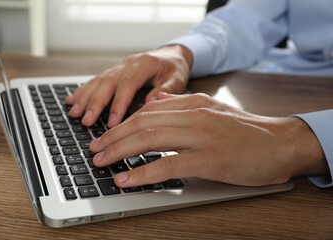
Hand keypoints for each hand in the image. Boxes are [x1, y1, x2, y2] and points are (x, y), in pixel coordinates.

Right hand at [65, 45, 192, 127]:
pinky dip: (83, 91)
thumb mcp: (178, 79)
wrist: (172, 55)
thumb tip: (149, 102)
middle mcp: (128, 63)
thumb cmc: (175, 69)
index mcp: (144, 64)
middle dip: (95, 103)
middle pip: (107, 82)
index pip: (128, 84)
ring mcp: (119, 67)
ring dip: (84, 97)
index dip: (118, 104)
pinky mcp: (114, 72)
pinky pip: (96, 81)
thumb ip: (166, 90)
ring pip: (98, 81)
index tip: (112, 123)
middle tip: (86, 121)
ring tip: (73, 113)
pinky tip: (71, 101)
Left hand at [90, 92, 326, 187]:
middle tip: (94, 150)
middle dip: (113, 138)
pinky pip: (167, 164)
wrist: (280, 143)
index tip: (105, 136)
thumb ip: (182, 104)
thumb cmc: (245, 131)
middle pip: (141, 123)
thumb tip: (154, 101)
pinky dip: (142, 173)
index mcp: (192, 104)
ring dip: (120, 152)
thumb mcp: (212, 109)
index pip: (146, 111)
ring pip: (149, 139)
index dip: (120, 124)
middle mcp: (193, 116)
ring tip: (102, 163)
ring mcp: (200, 136)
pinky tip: (126, 179)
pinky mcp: (209, 159)